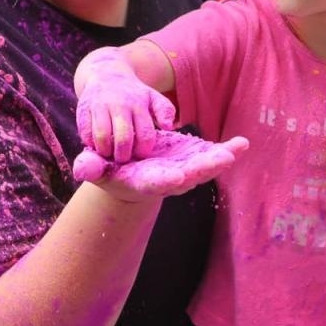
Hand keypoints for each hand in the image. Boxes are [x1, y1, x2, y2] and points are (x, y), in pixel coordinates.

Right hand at [74, 130, 249, 200]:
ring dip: (219, 160)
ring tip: (236, 150)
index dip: (166, 179)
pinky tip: (243, 143)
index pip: (156, 182)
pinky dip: (228, 150)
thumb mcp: (96, 167)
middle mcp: (167, 178)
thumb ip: (90, 167)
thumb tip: (82, 168)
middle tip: (221, 161)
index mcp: (144, 181)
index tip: (178, 176)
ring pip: (204, 168)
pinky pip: (213, 156)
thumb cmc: (110, 168)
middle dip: (203, 169)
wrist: (130, 169)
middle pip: (187, 177)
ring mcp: (183, 170)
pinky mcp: (193, 159)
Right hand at [76, 50, 175, 162]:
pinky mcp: (83, 109)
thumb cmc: (133, 93)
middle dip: (124, 156)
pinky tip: (97, 143)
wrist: (105, 73)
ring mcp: (99, 106)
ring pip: (102, 138)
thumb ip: (165, 110)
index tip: (139, 154)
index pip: (145, 135)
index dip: (142, 151)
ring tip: (109, 153)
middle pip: (123, 139)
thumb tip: (169, 127)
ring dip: (106, 152)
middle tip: (123, 159)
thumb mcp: (152, 97)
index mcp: (138, 104)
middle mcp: (119, 105)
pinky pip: (85, 133)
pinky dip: (91, 144)